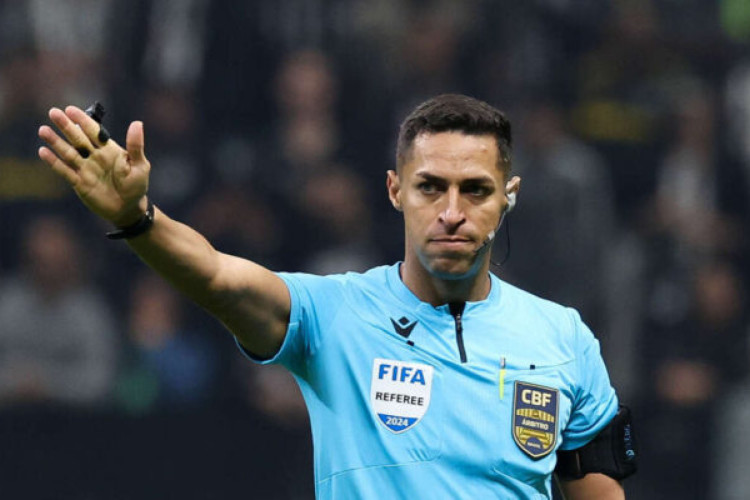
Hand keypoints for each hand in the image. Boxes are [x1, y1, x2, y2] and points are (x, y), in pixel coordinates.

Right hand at [38, 105, 149, 225]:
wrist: (128, 209)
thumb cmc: (136, 186)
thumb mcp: (140, 165)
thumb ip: (135, 146)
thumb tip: (137, 123)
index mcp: (109, 149)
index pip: (94, 131)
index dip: (83, 120)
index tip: (70, 110)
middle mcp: (94, 156)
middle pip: (78, 138)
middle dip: (66, 126)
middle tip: (53, 112)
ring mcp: (85, 169)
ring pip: (68, 152)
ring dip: (56, 142)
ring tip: (43, 130)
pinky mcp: (79, 182)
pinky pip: (65, 171)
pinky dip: (54, 162)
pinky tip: (43, 152)